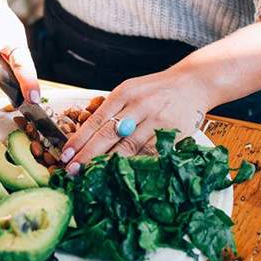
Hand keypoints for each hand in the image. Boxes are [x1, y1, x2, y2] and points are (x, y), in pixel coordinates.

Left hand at [60, 64, 213, 171]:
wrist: (193, 84)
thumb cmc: (156, 90)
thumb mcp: (131, 90)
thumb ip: (112, 109)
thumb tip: (85, 137)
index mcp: (125, 92)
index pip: (98, 119)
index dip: (80, 138)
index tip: (66, 155)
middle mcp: (140, 105)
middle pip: (109, 135)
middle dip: (88, 155)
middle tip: (72, 171)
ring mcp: (158, 120)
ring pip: (129, 147)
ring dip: (108, 165)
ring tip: (92, 177)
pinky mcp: (173, 134)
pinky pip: (150, 154)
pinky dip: (134, 166)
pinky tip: (121, 176)